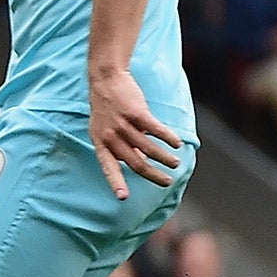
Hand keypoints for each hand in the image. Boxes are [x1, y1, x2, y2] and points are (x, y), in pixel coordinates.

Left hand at [89, 66, 182, 198]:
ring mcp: (122, 124)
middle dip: (153, 175)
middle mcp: (110, 136)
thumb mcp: (106, 130)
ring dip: (165, 158)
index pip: (108, 167)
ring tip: (175, 163)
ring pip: (148, 148)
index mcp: (100, 143)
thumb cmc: (107, 108)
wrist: (106, 79)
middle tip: (167, 181)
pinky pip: (156, 130)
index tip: (124, 197)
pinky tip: (177, 143)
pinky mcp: (136, 112)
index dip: (116, 183)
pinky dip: (168, 138)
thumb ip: (121, 147)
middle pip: (135, 162)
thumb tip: (141, 163)